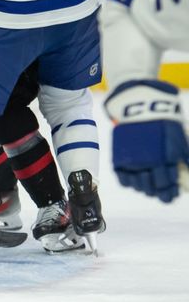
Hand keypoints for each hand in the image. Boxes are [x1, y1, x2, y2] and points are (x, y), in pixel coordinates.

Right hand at [105, 79, 187, 201]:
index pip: (167, 185)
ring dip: (145, 189)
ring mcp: (131, 161)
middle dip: (159, 193)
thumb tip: (187, 176)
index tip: (172, 194)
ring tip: (149, 187)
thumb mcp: (179, 140)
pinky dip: (130, 183)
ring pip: (138, 186)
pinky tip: (135, 181)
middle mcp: (146, 163)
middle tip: (162, 193)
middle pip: (153, 189)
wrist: (139, 107)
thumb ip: (183, 159)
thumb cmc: (163, 122)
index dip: (170, 192)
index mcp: (163, 159)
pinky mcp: (119, 158)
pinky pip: (123, 180)